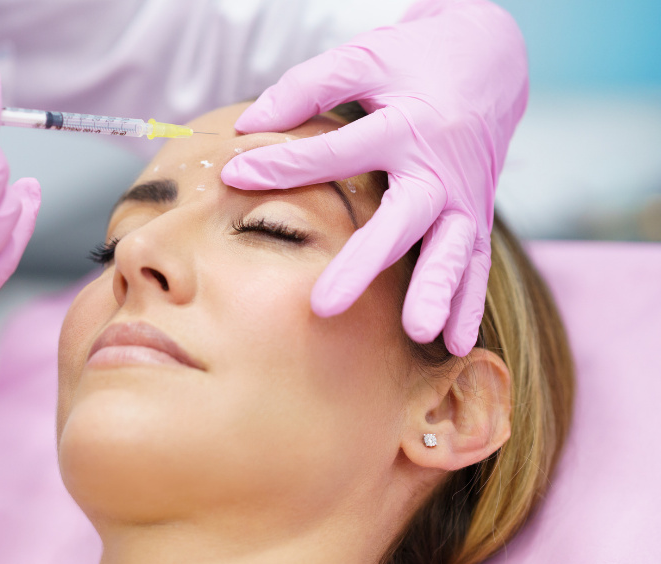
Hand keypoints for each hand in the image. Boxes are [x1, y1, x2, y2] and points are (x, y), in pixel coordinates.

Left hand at [220, 0, 526, 355]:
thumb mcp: (362, 60)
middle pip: (400, 219)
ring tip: (417, 332)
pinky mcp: (475, 217)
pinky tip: (453, 345)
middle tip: (326, 306)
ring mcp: (463, 197)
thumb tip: (248, 124)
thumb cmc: (412, 64)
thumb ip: (308, 88)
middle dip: (365, 263)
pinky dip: (468, 304)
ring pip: (451, 250)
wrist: (488, 62)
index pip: (339, 150)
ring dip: (436, 292)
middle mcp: (438, 167)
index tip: (234, 176)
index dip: (286, 164)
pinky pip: (475, 265)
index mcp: (405, 125)